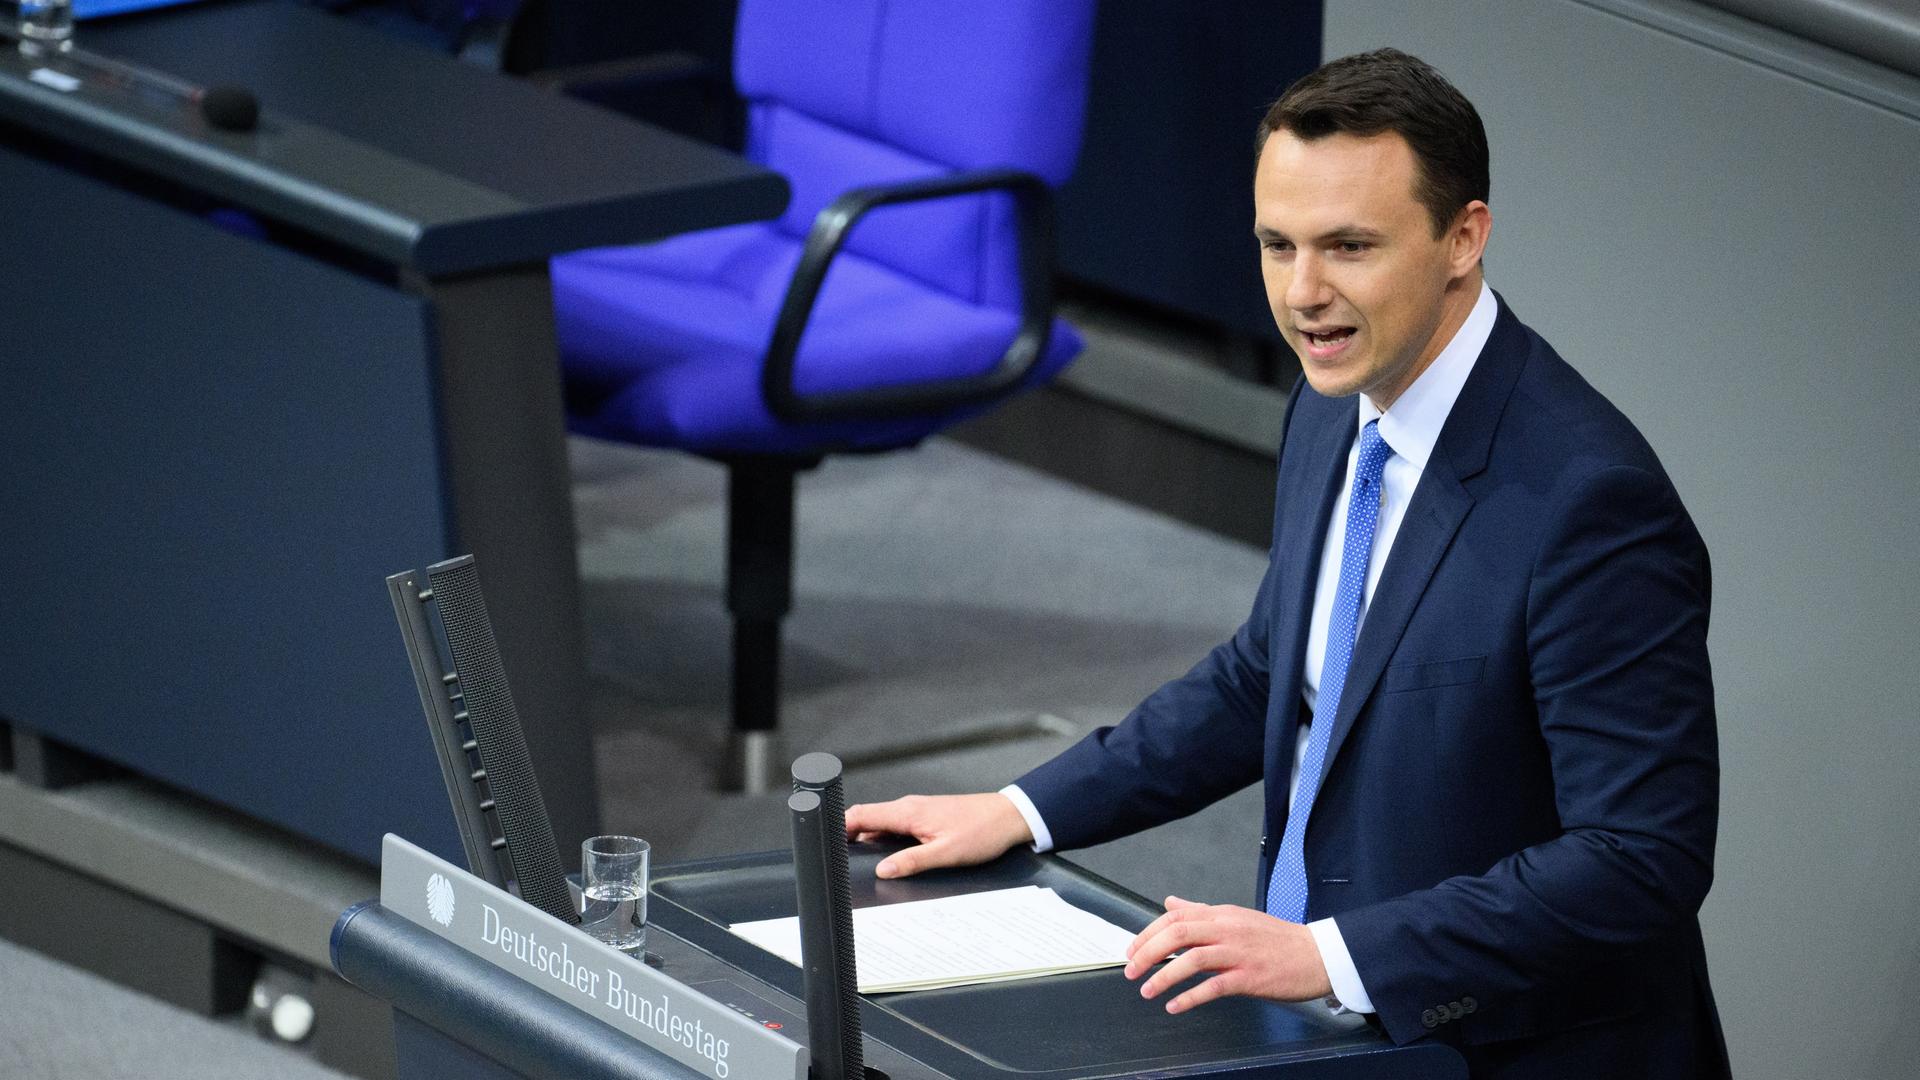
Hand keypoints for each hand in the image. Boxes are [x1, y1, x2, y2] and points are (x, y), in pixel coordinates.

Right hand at [843, 793, 1033, 878]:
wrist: (1008, 817)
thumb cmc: (982, 832)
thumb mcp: (946, 853)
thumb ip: (912, 861)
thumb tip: (883, 870)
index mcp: (908, 812)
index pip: (861, 815)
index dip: (838, 827)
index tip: (824, 843)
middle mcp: (909, 807)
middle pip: (866, 818)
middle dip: (847, 835)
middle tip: (834, 859)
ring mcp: (917, 810)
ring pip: (881, 823)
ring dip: (867, 838)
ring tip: (854, 860)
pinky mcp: (926, 817)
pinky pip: (896, 826)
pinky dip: (884, 838)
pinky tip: (886, 855)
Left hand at [1124, 896, 1333, 1012]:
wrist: (1318, 955)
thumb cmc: (1278, 940)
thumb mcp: (1237, 917)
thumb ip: (1201, 912)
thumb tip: (1171, 903)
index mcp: (1223, 914)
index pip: (1176, 917)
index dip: (1148, 933)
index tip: (1133, 949)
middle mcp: (1228, 929)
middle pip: (1178, 933)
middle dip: (1148, 952)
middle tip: (1132, 970)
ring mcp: (1240, 953)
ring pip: (1192, 959)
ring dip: (1164, 976)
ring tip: (1148, 990)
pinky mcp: (1251, 977)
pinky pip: (1214, 986)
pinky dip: (1190, 997)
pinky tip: (1175, 1005)